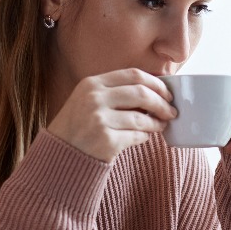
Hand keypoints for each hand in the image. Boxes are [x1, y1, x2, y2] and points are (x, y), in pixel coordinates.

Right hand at [46, 69, 175, 161]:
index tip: (167, 93)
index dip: (156, 83)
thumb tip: (154, 91)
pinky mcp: (106, 141)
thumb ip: (114, 92)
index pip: (134, 74)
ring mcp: (99, 120)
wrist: (59, 155)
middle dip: (162, 103)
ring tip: (161, 126)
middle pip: (142, 93)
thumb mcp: (88, 100)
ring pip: (142, 117)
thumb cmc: (78, 127)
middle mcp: (94, 99)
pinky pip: (137, 136)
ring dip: (157, 123)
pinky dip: (145, 137)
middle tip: (171, 111)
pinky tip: (145, 137)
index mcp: (92, 84)